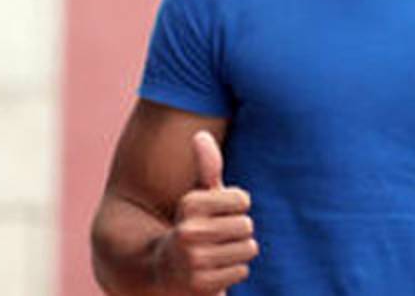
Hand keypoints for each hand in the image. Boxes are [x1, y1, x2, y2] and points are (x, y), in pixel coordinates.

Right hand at [155, 131, 258, 294]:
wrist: (167, 270)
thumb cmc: (195, 227)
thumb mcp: (199, 197)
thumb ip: (206, 167)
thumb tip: (201, 134)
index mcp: (189, 205)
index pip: (243, 200)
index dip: (237, 207)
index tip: (220, 213)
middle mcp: (187, 232)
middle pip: (247, 226)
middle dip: (239, 232)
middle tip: (219, 237)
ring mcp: (193, 260)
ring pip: (248, 249)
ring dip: (237, 252)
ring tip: (216, 254)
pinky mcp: (201, 285)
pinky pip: (241, 270)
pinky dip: (233, 272)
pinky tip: (215, 271)